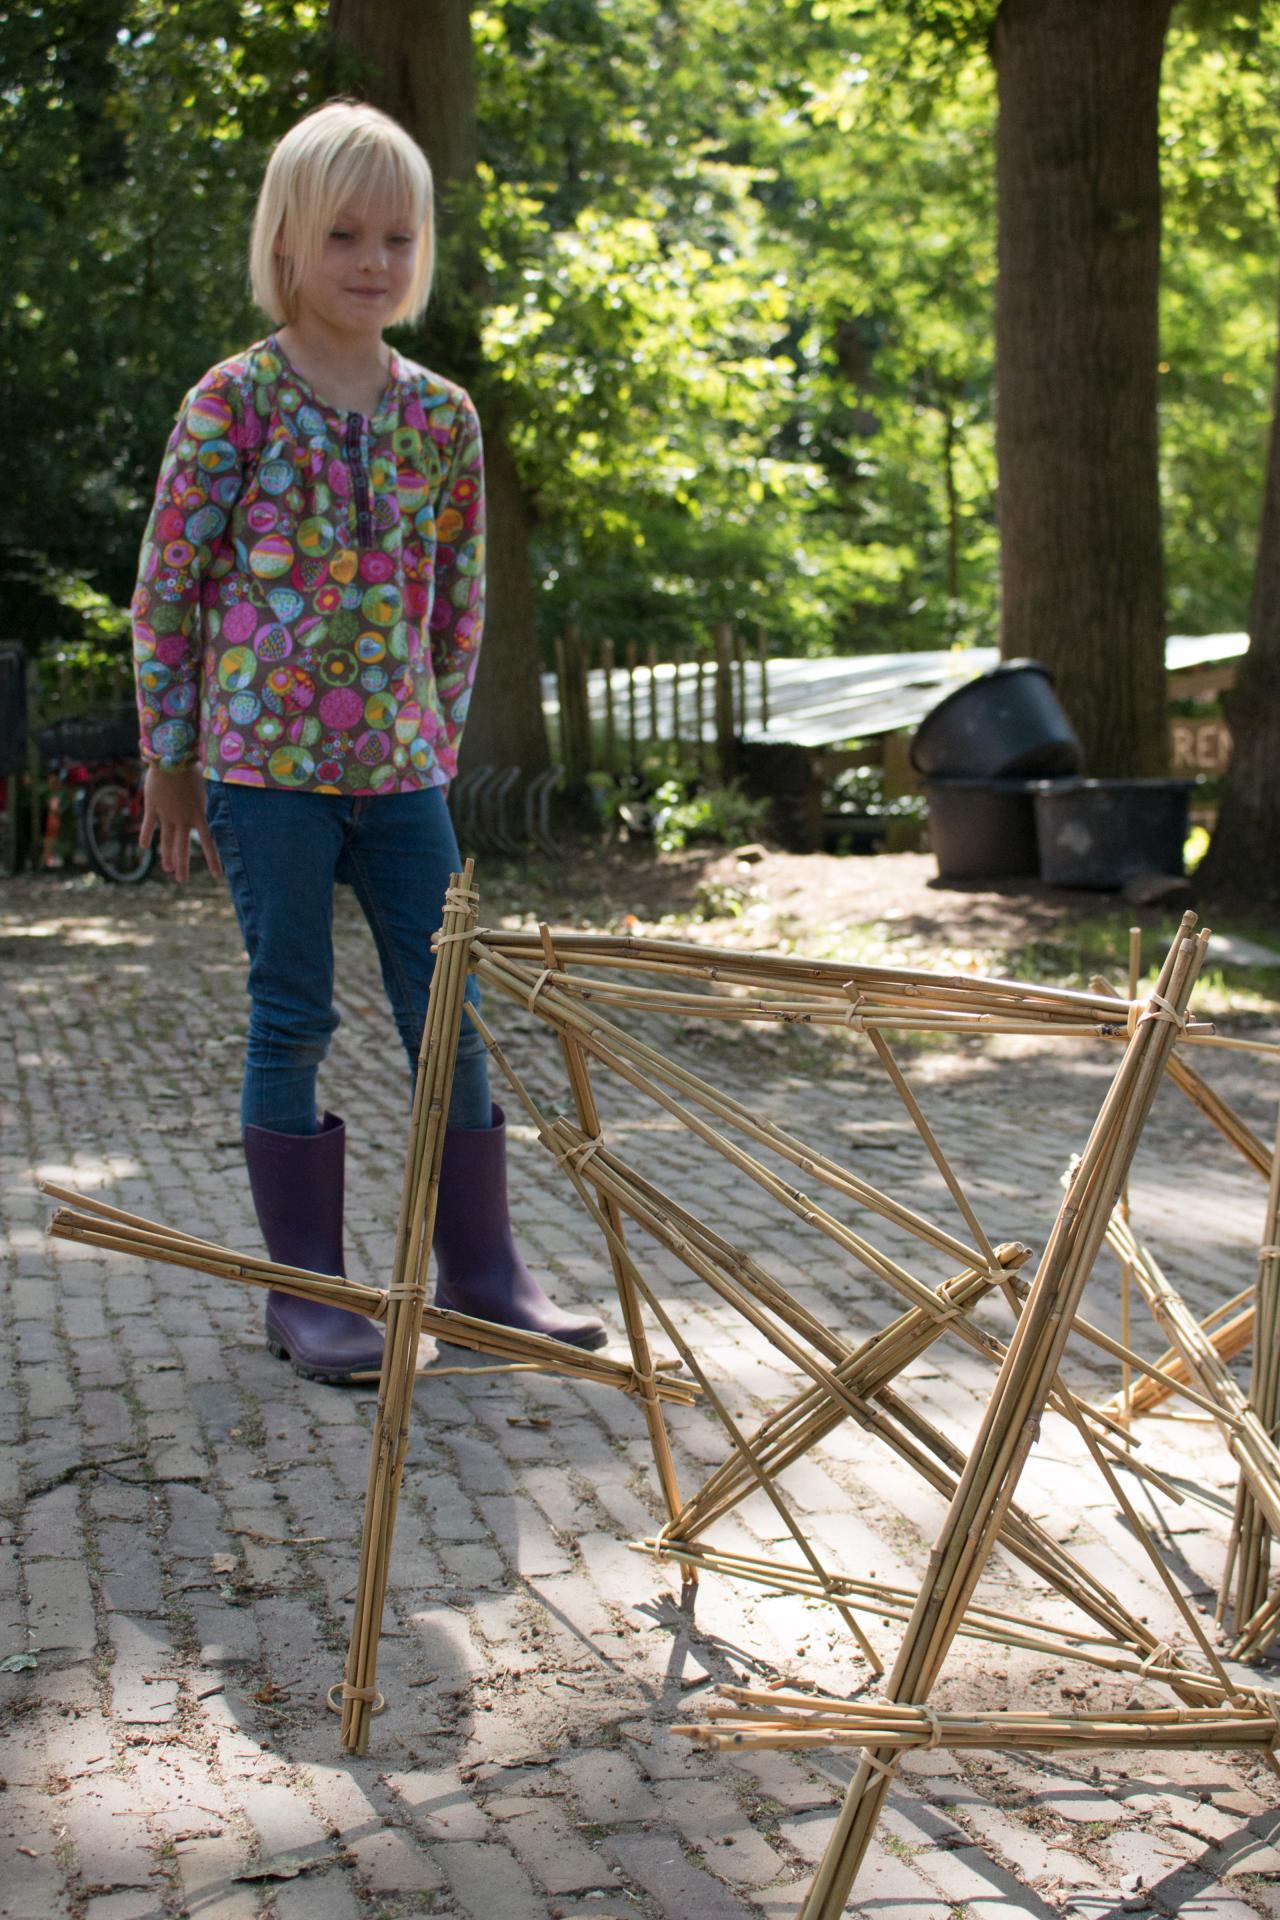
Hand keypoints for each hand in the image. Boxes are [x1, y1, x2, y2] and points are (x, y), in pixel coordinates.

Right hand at [140, 764, 222, 883]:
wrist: (172, 759)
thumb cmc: (191, 769)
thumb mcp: (204, 787)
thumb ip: (204, 800)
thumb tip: (210, 803)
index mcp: (198, 815)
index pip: (208, 843)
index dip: (213, 860)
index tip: (217, 876)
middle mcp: (182, 820)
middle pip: (182, 848)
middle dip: (182, 866)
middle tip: (181, 880)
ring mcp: (166, 815)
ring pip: (166, 841)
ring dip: (166, 856)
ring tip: (167, 869)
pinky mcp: (153, 808)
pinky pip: (148, 825)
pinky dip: (145, 835)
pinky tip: (143, 847)